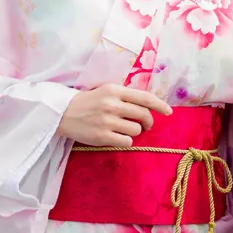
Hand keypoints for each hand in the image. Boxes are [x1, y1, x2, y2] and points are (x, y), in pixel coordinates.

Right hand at [58, 84, 172, 146]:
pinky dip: (126, 141)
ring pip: (136, 130)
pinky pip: (126, 142)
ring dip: (135, 132)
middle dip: (148, 122)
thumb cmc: (88, 102)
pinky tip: (117, 137)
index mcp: (114, 90)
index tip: (169, 112)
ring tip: (123, 129)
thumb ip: (125, 95)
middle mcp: (112, 104)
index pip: (144, 97)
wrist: (62, 114)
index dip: (160, 105)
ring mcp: (107, 121)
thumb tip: (148, 105)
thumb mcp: (105, 91)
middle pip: (143, 115)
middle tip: (145, 125)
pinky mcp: (102, 136)